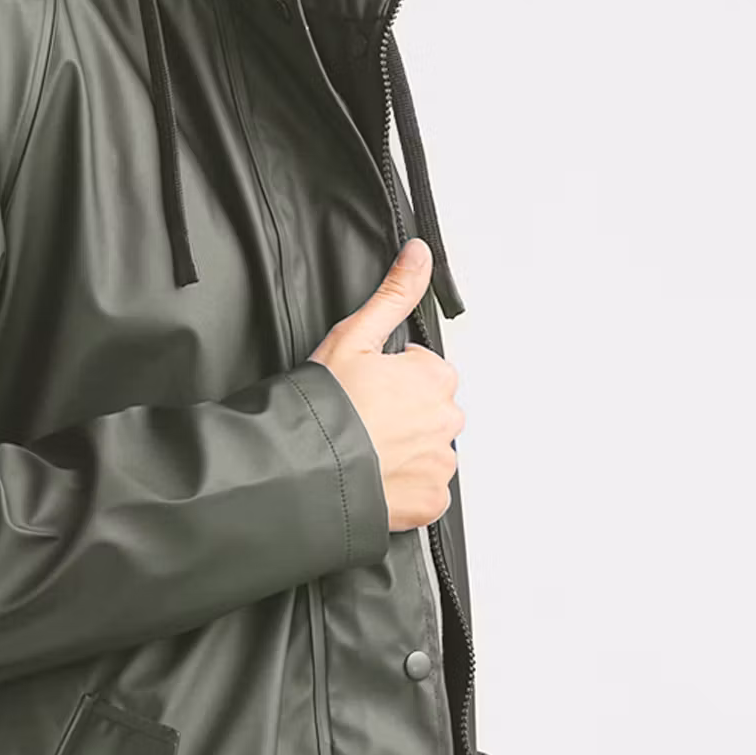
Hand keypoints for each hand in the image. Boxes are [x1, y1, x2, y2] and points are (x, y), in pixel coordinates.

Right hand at [308, 237, 464, 528]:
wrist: (308, 469)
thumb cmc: (327, 405)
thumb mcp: (354, 336)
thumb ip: (394, 294)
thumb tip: (420, 253)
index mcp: (434, 378)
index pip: (427, 372)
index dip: (392, 378)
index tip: (365, 388)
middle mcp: (447, 420)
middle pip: (431, 411)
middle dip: (404, 415)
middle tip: (362, 420)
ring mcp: (441, 463)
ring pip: (429, 451)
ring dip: (405, 451)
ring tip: (365, 452)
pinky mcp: (432, 501)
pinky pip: (426, 490)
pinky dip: (405, 487)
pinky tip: (375, 478)